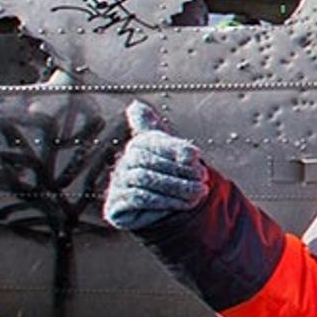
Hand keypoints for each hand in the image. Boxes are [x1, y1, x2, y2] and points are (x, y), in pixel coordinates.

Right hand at [99, 101, 208, 232]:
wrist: (172, 210)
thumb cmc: (176, 177)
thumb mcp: (176, 152)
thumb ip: (163, 133)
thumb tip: (135, 106)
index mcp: (139, 146)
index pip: (151, 141)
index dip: (173, 148)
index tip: (195, 156)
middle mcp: (124, 163)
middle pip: (147, 162)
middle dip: (177, 172)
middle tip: (202, 180)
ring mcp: (117, 184)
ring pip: (143, 180)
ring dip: (174, 188)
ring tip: (196, 194)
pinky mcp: (115, 206)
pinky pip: (136, 198)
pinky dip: (161, 201)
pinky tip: (179, 205)